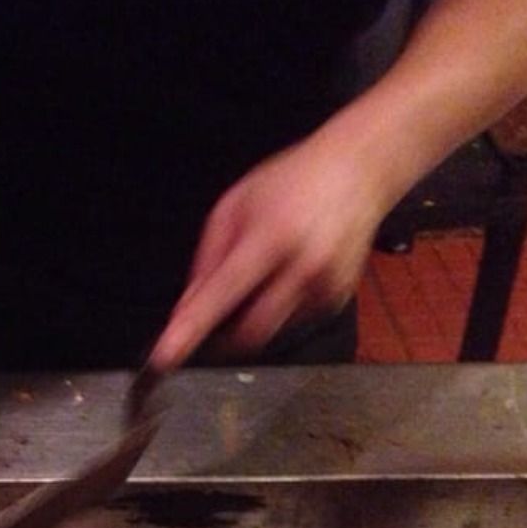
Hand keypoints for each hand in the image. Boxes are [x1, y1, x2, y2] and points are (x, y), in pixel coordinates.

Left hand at [148, 134, 386, 368]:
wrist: (361, 170)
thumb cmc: (291, 182)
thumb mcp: (234, 207)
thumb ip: (206, 261)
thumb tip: (185, 311)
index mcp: (271, 238)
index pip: (221, 296)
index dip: (190, 331)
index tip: (166, 358)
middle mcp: (303, 268)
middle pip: (248, 333)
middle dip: (224, 336)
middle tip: (214, 317)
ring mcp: (325, 288)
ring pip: (269, 330)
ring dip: (254, 315)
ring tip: (267, 269)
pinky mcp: (337, 301)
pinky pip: (292, 321)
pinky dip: (279, 306)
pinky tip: (290, 271)